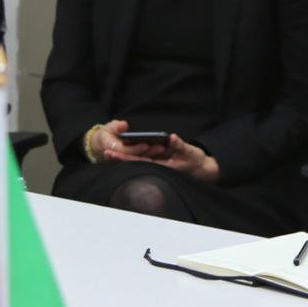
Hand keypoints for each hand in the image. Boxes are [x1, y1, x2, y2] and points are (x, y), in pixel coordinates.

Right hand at [91, 120, 170, 162]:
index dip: (137, 148)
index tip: (147, 144)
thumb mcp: (109, 128)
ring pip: (142, 159)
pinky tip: (163, 151)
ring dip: (153, 154)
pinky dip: (152, 155)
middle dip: (150, 153)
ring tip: (165, 148)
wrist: (102, 145)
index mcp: (113, 150)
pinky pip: (143, 158)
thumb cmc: (106, 134)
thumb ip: (116, 127)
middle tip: (162, 147)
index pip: (127, 151)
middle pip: (137, 157)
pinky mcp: (133, 160)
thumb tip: (124, 125)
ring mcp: (128, 160)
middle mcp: (121, 158)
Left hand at [96, 122, 219, 181]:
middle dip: (120, 158)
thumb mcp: (189, 152)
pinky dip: (134, 155)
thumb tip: (172, 138)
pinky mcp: (160, 161)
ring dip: (125, 157)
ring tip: (111, 151)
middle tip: (106, 152)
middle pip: (135, 162)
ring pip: (138, 161)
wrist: (201, 168)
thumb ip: (180, 145)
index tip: (112, 153)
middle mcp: (158, 166)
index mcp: (162, 166)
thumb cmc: (195, 160)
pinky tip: (125, 150)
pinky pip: (144, 158)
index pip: (139, 161)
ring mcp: (158, 164)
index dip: (125, 157)